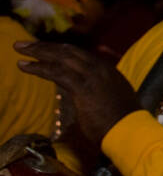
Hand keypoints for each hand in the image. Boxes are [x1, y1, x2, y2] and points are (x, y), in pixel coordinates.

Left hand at [14, 41, 141, 147]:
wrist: (129, 131)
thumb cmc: (120, 122)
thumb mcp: (111, 101)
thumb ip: (97, 93)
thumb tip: (84, 97)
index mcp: (108, 70)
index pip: (80, 55)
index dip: (60, 50)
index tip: (45, 50)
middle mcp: (100, 68)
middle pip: (69, 51)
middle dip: (45, 46)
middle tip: (25, 44)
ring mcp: (93, 75)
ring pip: (61, 57)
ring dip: (39, 51)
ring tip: (20, 49)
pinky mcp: (83, 86)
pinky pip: (56, 72)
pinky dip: (38, 68)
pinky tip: (24, 66)